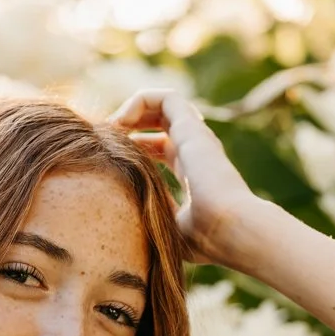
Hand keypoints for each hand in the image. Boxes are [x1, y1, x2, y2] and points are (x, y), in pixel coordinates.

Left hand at [110, 88, 260, 264]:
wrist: (229, 230)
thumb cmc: (203, 238)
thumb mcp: (169, 226)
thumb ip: (152, 213)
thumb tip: (126, 210)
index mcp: (192, 172)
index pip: (162, 149)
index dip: (135, 149)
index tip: (111, 162)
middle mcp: (195, 150)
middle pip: (161, 123)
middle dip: (130, 126)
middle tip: (105, 140)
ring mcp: (196, 136)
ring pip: (163, 105)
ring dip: (132, 110)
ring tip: (111, 128)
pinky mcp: (192, 126)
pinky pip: (166, 97)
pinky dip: (139, 101)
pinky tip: (120, 123)